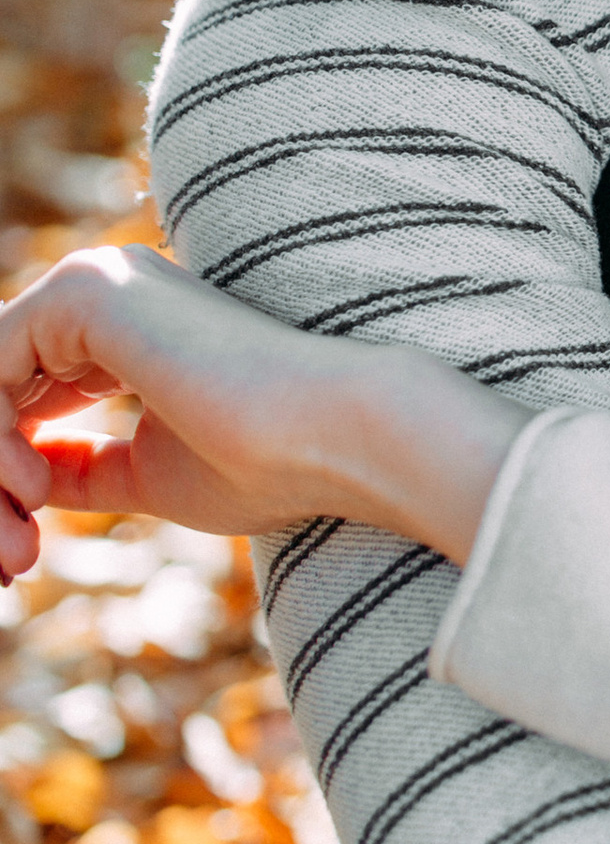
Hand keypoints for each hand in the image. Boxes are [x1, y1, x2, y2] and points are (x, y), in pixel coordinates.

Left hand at [0, 245, 523, 562]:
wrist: (342, 438)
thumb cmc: (268, 465)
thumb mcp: (146, 476)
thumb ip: (80, 465)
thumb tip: (25, 472)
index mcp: (125, 324)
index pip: (24, 394)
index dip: (8, 474)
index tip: (22, 553)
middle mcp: (104, 289)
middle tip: (10, 560)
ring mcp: (94, 283)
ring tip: (24, 537)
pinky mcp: (88, 294)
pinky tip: (36, 488)